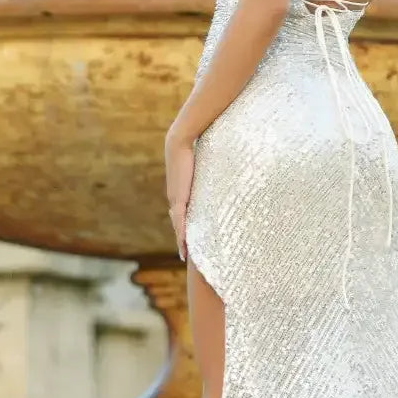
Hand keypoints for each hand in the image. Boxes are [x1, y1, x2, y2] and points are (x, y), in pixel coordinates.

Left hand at [165, 132, 195, 262]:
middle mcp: (175, 198)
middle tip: (186, 253)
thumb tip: (221, 166)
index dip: (185, 228)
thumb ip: (207, 171)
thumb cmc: (193, 147)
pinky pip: (180, 222)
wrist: (179, 141)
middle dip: (182, 239)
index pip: (182, 214)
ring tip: (185, 255)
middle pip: (178, 224)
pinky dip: (181, 235)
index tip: (189, 239)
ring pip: (178, 226)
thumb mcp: (201, 164)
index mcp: (180, 192)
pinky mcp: (179, 199)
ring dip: (181, 242)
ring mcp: (175, 200)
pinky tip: (184, 247)